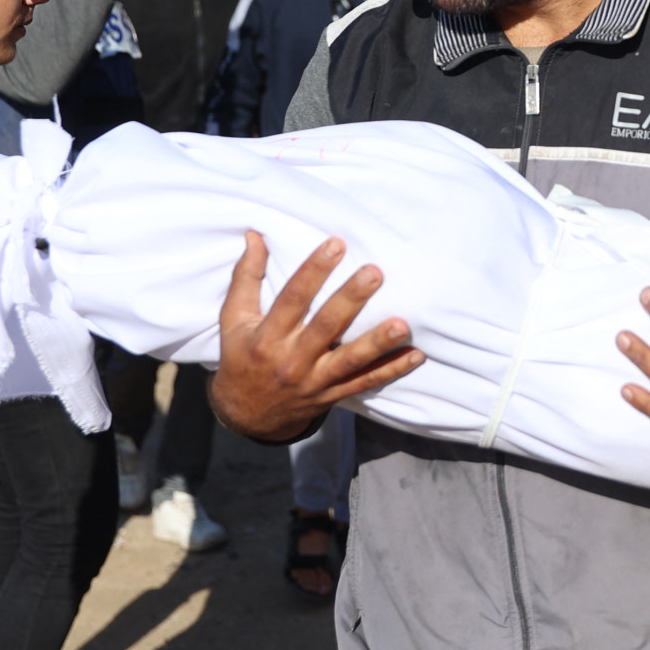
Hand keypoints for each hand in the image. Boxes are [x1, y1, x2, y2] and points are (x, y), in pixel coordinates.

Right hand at [208, 232, 423, 442]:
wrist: (247, 414)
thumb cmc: (242, 357)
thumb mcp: (234, 319)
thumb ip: (246, 277)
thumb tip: (255, 235)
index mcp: (268, 337)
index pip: (293, 299)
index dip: (314, 271)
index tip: (336, 244)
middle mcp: (292, 360)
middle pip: (326, 327)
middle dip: (351, 299)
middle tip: (375, 273)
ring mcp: (314, 381)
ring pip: (350, 361)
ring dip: (378, 343)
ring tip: (402, 324)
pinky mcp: (332, 395)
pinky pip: (365, 383)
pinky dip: (391, 371)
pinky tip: (416, 355)